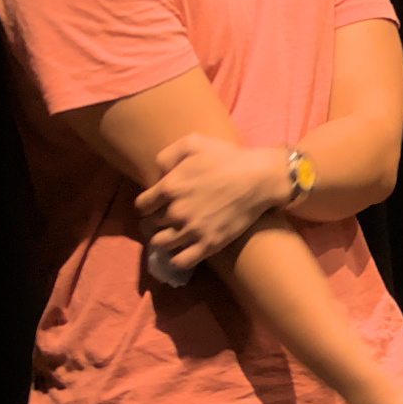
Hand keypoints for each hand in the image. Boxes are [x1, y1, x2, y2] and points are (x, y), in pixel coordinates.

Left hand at [136, 130, 283, 276]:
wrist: (259, 178)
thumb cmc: (227, 157)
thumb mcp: (193, 142)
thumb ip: (167, 155)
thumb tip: (157, 174)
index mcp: (170, 187)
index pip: (142, 205)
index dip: (147, 204)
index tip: (155, 204)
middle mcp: (176, 212)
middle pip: (152, 224)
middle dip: (157, 220)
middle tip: (167, 217)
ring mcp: (192, 230)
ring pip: (162, 244)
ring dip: (163, 240)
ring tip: (171, 236)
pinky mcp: (209, 244)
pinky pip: (181, 261)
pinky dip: (177, 259)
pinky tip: (182, 251)